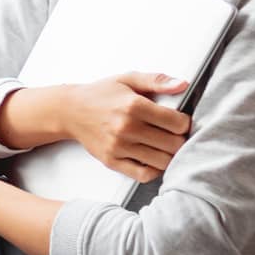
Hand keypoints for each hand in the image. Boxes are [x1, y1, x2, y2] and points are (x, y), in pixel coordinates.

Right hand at [63, 71, 192, 183]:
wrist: (70, 111)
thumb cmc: (100, 95)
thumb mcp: (128, 79)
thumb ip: (157, 80)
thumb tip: (183, 84)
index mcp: (134, 106)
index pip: (177, 123)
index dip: (185, 123)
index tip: (180, 122)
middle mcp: (126, 128)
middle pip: (173, 145)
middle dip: (180, 140)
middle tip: (176, 136)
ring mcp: (119, 147)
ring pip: (162, 162)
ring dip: (170, 156)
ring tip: (166, 147)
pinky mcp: (111, 161)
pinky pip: (143, 175)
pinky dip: (154, 170)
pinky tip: (154, 159)